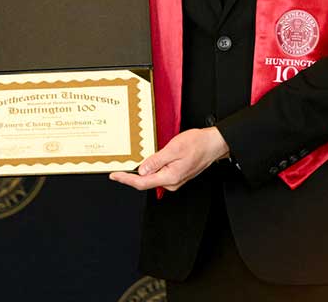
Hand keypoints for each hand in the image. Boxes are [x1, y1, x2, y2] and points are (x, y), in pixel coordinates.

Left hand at [108, 127, 228, 191]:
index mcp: (170, 177)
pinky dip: (150, 169)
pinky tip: (146, 162)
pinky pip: (159, 174)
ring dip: (141, 172)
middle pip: (145, 182)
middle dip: (131, 176)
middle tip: (118, 169)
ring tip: (131, 164)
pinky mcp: (175, 175)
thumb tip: (141, 170)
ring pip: (152, 177)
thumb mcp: (174, 148)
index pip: (142, 182)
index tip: (114, 175)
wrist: (213, 144)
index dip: (126, 179)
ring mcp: (174, 180)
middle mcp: (172, 182)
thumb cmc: (197, 144)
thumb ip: (156, 160)